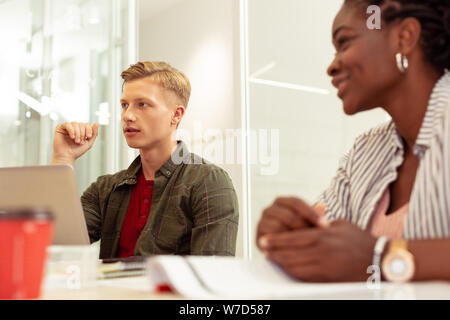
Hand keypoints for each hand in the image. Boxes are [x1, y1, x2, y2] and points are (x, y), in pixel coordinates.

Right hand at [51, 122, 98, 165]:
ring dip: (77, 133)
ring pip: (75, 123)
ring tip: (76, 141)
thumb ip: (94, 133)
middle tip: (80, 142)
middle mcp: (74, 128)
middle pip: (81, 124)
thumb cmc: (76, 151)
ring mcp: (67, 127)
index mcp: (81, 131)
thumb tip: (97, 123)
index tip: (88, 137)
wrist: (66, 156)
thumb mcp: (89, 143)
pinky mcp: (60, 128)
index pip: (86, 124)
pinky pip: (67, 124)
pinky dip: (71, 130)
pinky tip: (72, 137)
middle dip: (82, 133)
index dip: (89, 129)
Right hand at [256, 197, 327, 251]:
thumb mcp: (308, 223)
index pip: (296, 202)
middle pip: (288, 215)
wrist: (283, 250)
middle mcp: (270, 209)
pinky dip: (283, 245)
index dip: (311, 213)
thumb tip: (322, 206)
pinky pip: (271, 239)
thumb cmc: (299, 233)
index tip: (325, 225)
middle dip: (304, 227)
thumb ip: (314, 215)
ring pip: (279, 226)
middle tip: (317, 238)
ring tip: (308, 245)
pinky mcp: (259, 236)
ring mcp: (262, 222)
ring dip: (293, 237)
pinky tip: (296, 251)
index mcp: (281, 202)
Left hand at [260, 219, 376, 281]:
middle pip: (289, 254)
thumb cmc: (360, 240)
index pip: (292, 238)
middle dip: (274, 252)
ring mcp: (324, 267)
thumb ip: (320, 225)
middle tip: (263, 250)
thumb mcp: (339, 225)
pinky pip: (304, 276)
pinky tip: (287, 268)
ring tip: (272, 259)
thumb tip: (304, 225)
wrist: (380, 260)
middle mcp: (321, 252)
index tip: (264, 239)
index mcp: (323, 236)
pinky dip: (292, 272)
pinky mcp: (327, 279)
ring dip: (281, 263)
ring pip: (294, 267)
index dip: (276, 240)